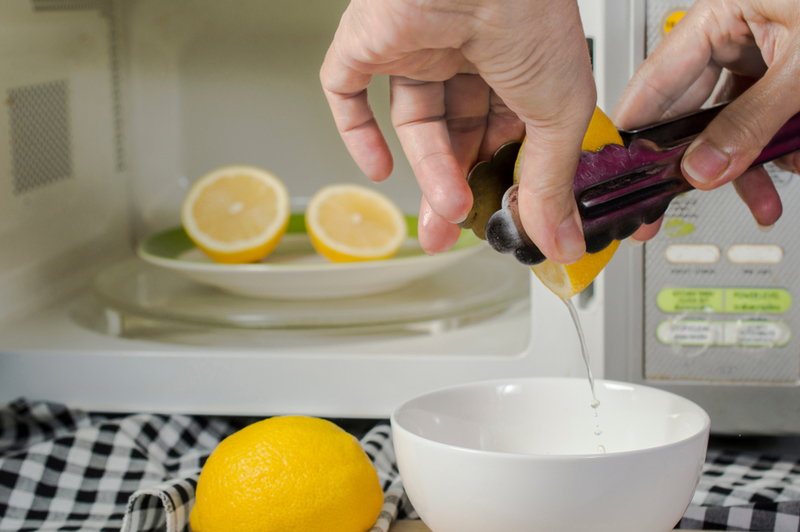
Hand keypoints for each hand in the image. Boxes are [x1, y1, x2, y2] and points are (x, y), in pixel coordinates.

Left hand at [320, 0, 596, 262]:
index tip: (503, 217)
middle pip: (458, 135)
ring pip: (417, 122)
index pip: (505, 134)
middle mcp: (467, 54)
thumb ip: (551, 183)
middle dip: (460, 187)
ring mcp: (417, 46)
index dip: (502, 178)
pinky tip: (378, 168)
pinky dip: (359, 132)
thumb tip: (561, 238)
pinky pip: (350, 91)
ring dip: (430, 171)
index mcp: (518, 64)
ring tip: (446, 209)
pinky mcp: (370, 40)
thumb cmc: (528, 13)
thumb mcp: (559, 115)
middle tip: (460, 228)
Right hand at [612, 0, 797, 242]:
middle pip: (693, 111)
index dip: (635, 134)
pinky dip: (780, 144)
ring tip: (764, 196)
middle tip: (676, 204)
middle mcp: (734, 32)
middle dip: (703, 161)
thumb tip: (704, 168)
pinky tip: (794, 160)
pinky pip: (767, 115)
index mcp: (720, 14)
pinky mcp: (789, 67)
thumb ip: (751, 122)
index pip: (654, 84)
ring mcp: (763, 50)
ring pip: (733, 121)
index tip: (625, 175)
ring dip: (750, 163)